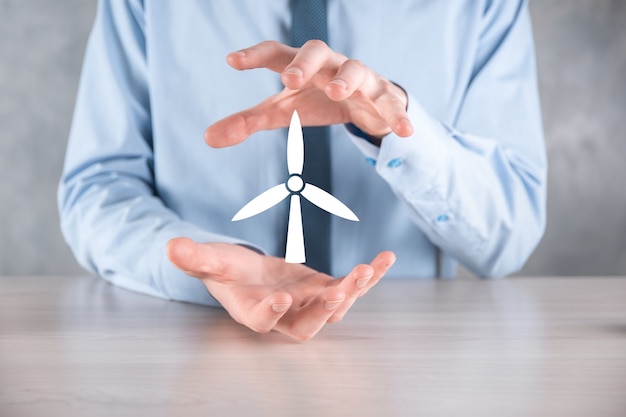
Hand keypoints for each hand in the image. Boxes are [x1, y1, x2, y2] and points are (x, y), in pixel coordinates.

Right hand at [166, 238, 395, 340]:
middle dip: (323, 309)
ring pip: (335, 308)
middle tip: (336, 290)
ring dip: (353, 291)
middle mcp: (285, 315)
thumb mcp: (210, 260)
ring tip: (368, 268)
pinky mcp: (325, 289)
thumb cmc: (226, 270)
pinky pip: (352, 286)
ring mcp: (309, 304)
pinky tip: (387, 258)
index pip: (261, 321)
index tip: (281, 298)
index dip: (271, 313)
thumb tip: (171, 247)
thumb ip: (194, 257)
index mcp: (253, 311)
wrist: (249, 273)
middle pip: (307, 325)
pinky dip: (371, 275)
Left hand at [205, 40, 412, 147]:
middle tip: (288, 79)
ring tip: (336, 92)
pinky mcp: (382, 94)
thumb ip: (247, 121)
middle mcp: (329, 65)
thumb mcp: (281, 111)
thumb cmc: (314, 98)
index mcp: (300, 65)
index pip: (276, 53)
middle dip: (304, 62)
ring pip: (355, 69)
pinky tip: (404, 131)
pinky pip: (390, 101)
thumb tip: (207, 138)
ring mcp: (358, 77)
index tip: (232, 61)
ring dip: (346, 78)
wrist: (361, 100)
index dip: (255, 55)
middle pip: (317, 51)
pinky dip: (396, 114)